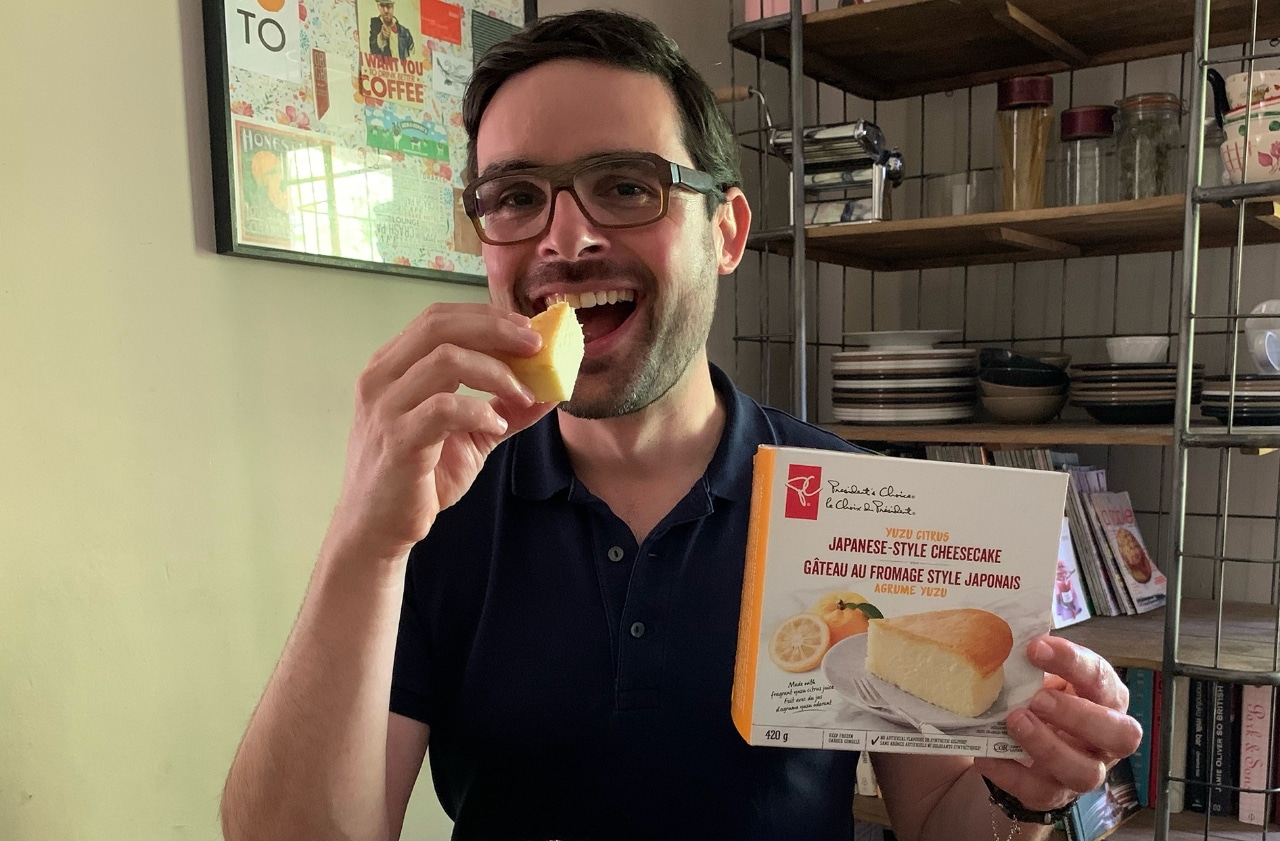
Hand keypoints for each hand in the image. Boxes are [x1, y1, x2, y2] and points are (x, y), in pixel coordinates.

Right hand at [326, 303, 552, 562]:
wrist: (376, 529)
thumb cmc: (416, 478)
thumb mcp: (468, 437)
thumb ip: (504, 410)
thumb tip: (551, 390)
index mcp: (392, 367)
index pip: (438, 318)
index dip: (487, 317)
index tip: (528, 330)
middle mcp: (381, 378)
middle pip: (440, 326)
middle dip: (496, 329)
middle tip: (536, 347)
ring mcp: (385, 408)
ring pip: (446, 359)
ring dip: (496, 373)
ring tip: (522, 396)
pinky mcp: (397, 440)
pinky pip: (445, 408)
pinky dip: (480, 411)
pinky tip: (496, 427)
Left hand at [972, 635, 1142, 811]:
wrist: (1005, 749)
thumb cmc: (1028, 699)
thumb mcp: (1032, 674)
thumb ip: (1026, 656)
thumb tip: (1001, 624)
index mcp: (1102, 699)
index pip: (1101, 679)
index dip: (1073, 662)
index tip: (1035, 647)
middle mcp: (1102, 740)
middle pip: (1120, 735)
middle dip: (1079, 715)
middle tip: (1039, 698)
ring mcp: (1080, 772)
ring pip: (1085, 772)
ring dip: (1048, 745)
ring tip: (1014, 720)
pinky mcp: (1050, 795)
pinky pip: (1038, 793)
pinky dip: (1011, 774)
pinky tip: (985, 755)